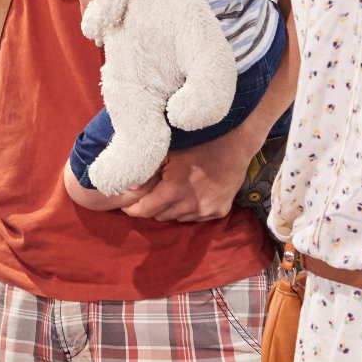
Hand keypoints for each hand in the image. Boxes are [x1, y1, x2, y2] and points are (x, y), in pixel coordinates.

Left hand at [118, 128, 253, 222]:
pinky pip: (195, 218)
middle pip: (159, 217)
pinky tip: (189, 194)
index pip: (144, 211)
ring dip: (169, 209)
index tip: (126, 203)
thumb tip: (127, 189)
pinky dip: (187, 210)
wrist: (235, 145)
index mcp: (175, 189)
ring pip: (176, 218)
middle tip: (148, 194)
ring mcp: (207, 210)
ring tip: (169, 192)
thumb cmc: (197, 143)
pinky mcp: (219, 211)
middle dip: (150, 208)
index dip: (132, 208)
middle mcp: (191, 205)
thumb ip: (146, 172)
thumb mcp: (167, 153)